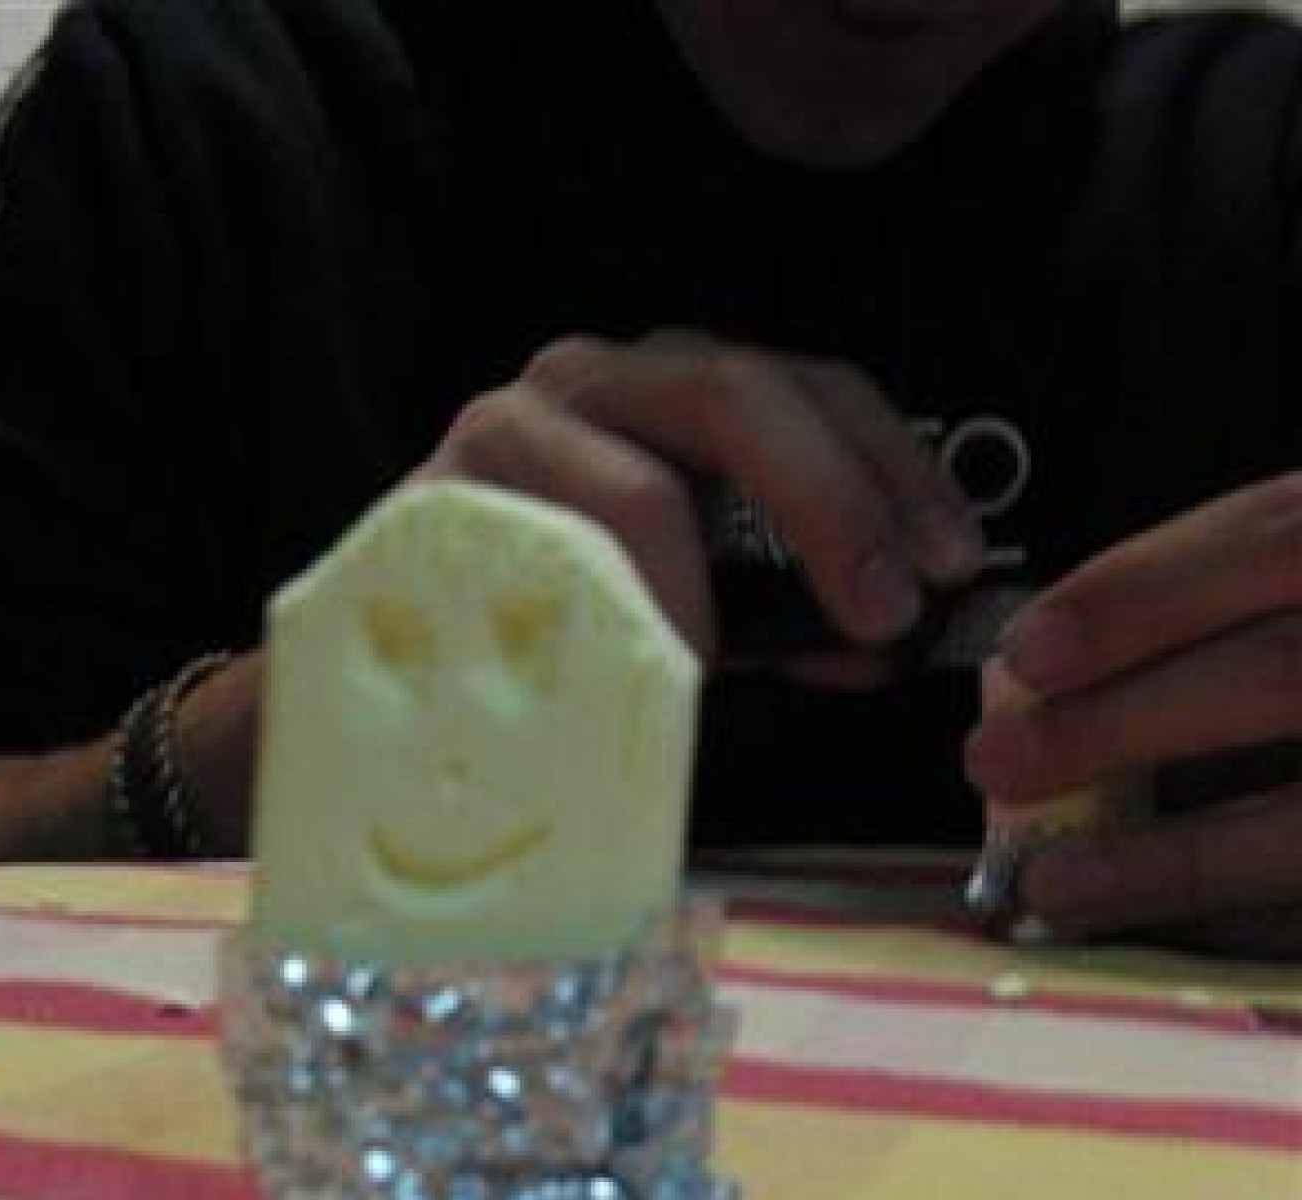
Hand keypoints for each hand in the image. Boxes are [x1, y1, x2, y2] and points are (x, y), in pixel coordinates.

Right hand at [422, 330, 984, 658]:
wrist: (393, 657)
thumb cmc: (560, 631)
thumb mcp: (704, 613)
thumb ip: (792, 616)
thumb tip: (887, 643)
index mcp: (679, 393)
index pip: (814, 388)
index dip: (895, 470)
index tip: (954, 566)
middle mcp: (599, 380)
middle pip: (742, 395)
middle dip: (832, 504)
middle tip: (884, 612)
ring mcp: (514, 426)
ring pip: (642, 480)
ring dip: (708, 584)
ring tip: (738, 666)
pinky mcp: (443, 495)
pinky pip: (549, 553)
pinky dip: (606, 619)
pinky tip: (637, 671)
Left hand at [966, 477, 1301, 954]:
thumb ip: (1230, 600)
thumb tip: (1048, 678)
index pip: (1275, 536)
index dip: (1145, 593)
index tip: (1026, 650)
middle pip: (1284, 674)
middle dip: (1125, 721)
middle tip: (994, 761)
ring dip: (1170, 857)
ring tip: (1048, 883)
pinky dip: (1242, 918)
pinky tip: (1158, 929)